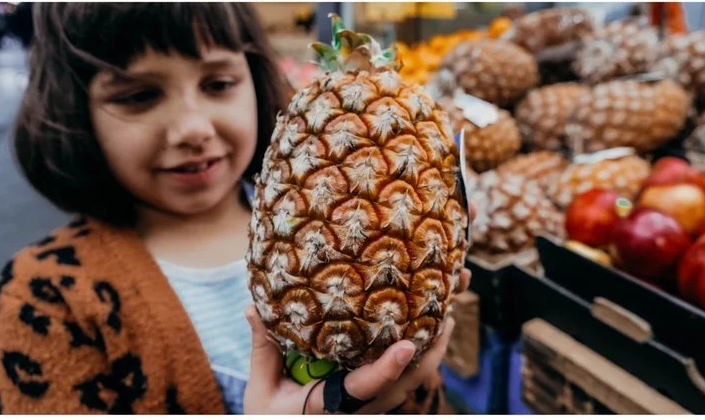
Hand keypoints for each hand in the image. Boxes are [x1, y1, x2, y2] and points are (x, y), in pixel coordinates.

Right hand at [243, 268, 467, 413]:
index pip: (366, 390)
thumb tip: (252, 306)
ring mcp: (375, 402)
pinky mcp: (380, 394)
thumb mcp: (262, 389)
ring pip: (416, 374)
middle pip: (409, 380)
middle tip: (448, 305)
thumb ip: (264, 349)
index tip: (405, 346)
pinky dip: (425, 342)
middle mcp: (363, 407)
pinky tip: (433, 312)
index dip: (388, 369)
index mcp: (334, 407)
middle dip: (433, 345)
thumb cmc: (272, 415)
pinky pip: (410, 369)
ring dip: (436, 340)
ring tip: (452, 296)